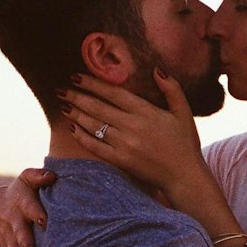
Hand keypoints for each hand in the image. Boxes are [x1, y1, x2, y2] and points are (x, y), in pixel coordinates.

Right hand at [0, 168, 55, 246]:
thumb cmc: (22, 191)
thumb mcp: (27, 180)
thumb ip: (37, 177)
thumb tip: (51, 176)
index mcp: (22, 202)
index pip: (29, 207)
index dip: (36, 213)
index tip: (44, 222)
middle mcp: (14, 219)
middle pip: (19, 231)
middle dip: (22, 241)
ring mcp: (8, 234)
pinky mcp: (5, 245)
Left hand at [58, 71, 207, 200]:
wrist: (184, 177)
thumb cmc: (185, 144)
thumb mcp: (184, 113)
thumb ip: (172, 89)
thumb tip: (157, 69)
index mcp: (146, 112)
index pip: (113, 93)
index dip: (93, 83)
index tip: (76, 76)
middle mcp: (133, 126)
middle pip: (98, 107)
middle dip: (77, 96)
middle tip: (61, 89)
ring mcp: (125, 145)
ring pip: (94, 125)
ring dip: (76, 114)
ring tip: (63, 105)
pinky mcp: (121, 161)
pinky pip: (96, 147)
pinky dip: (82, 137)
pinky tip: (72, 128)